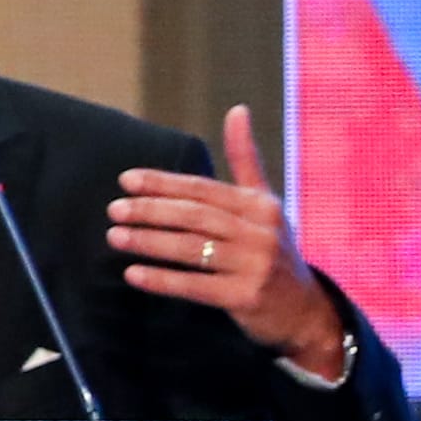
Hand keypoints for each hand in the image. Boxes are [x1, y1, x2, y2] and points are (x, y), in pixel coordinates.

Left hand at [108, 105, 347, 378]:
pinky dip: (162, 280)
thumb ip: (246, 160)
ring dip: (149, 242)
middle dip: (151, 210)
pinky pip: (195, 286)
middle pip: (194, 216)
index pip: (203, 189)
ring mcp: (254, 265)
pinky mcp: (246, 298)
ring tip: (115, 237)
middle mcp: (259, 232)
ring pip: (191, 249)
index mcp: (259, 205)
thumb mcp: (266, 204)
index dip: (163, 183)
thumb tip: (237, 109)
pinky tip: (134, 274)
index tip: (126, 180)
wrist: (306, 311)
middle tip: (114, 210)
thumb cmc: (276, 252)